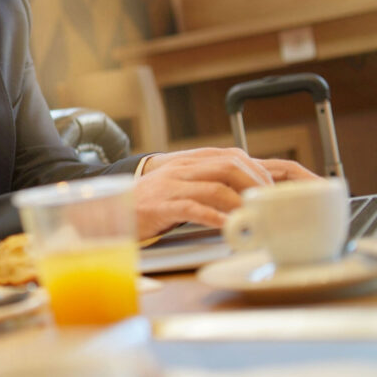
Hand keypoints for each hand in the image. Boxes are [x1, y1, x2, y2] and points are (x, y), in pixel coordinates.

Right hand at [133, 147, 318, 238]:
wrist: (110, 209)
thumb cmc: (151, 202)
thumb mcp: (180, 185)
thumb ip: (208, 183)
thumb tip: (244, 193)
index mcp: (189, 161)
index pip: (232, 155)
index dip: (257, 170)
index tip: (272, 190)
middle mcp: (182, 169)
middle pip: (228, 166)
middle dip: (255, 185)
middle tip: (268, 206)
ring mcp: (171, 186)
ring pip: (215, 187)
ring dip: (241, 205)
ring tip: (255, 220)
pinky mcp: (161, 206)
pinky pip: (194, 209)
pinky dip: (216, 219)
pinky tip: (229, 228)